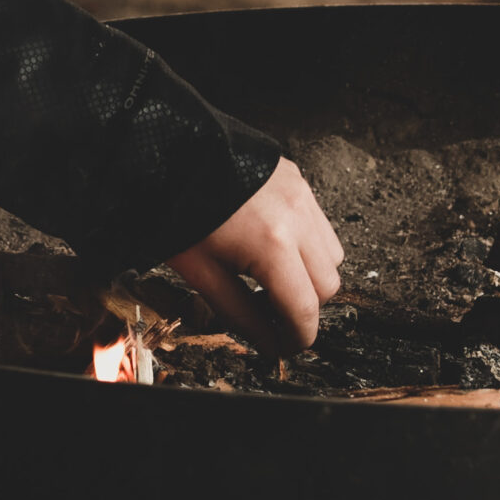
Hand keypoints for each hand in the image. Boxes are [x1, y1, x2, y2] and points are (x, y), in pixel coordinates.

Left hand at [166, 158, 343, 352]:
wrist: (167, 153)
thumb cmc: (174, 210)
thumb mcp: (201, 273)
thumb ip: (240, 313)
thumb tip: (268, 344)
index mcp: (272, 245)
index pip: (305, 309)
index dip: (298, 338)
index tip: (284, 347)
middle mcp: (297, 218)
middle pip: (328, 286)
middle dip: (304, 307)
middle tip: (267, 310)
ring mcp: (302, 195)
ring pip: (331, 255)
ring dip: (309, 275)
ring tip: (267, 276)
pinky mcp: (297, 181)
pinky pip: (319, 225)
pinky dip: (306, 245)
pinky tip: (270, 247)